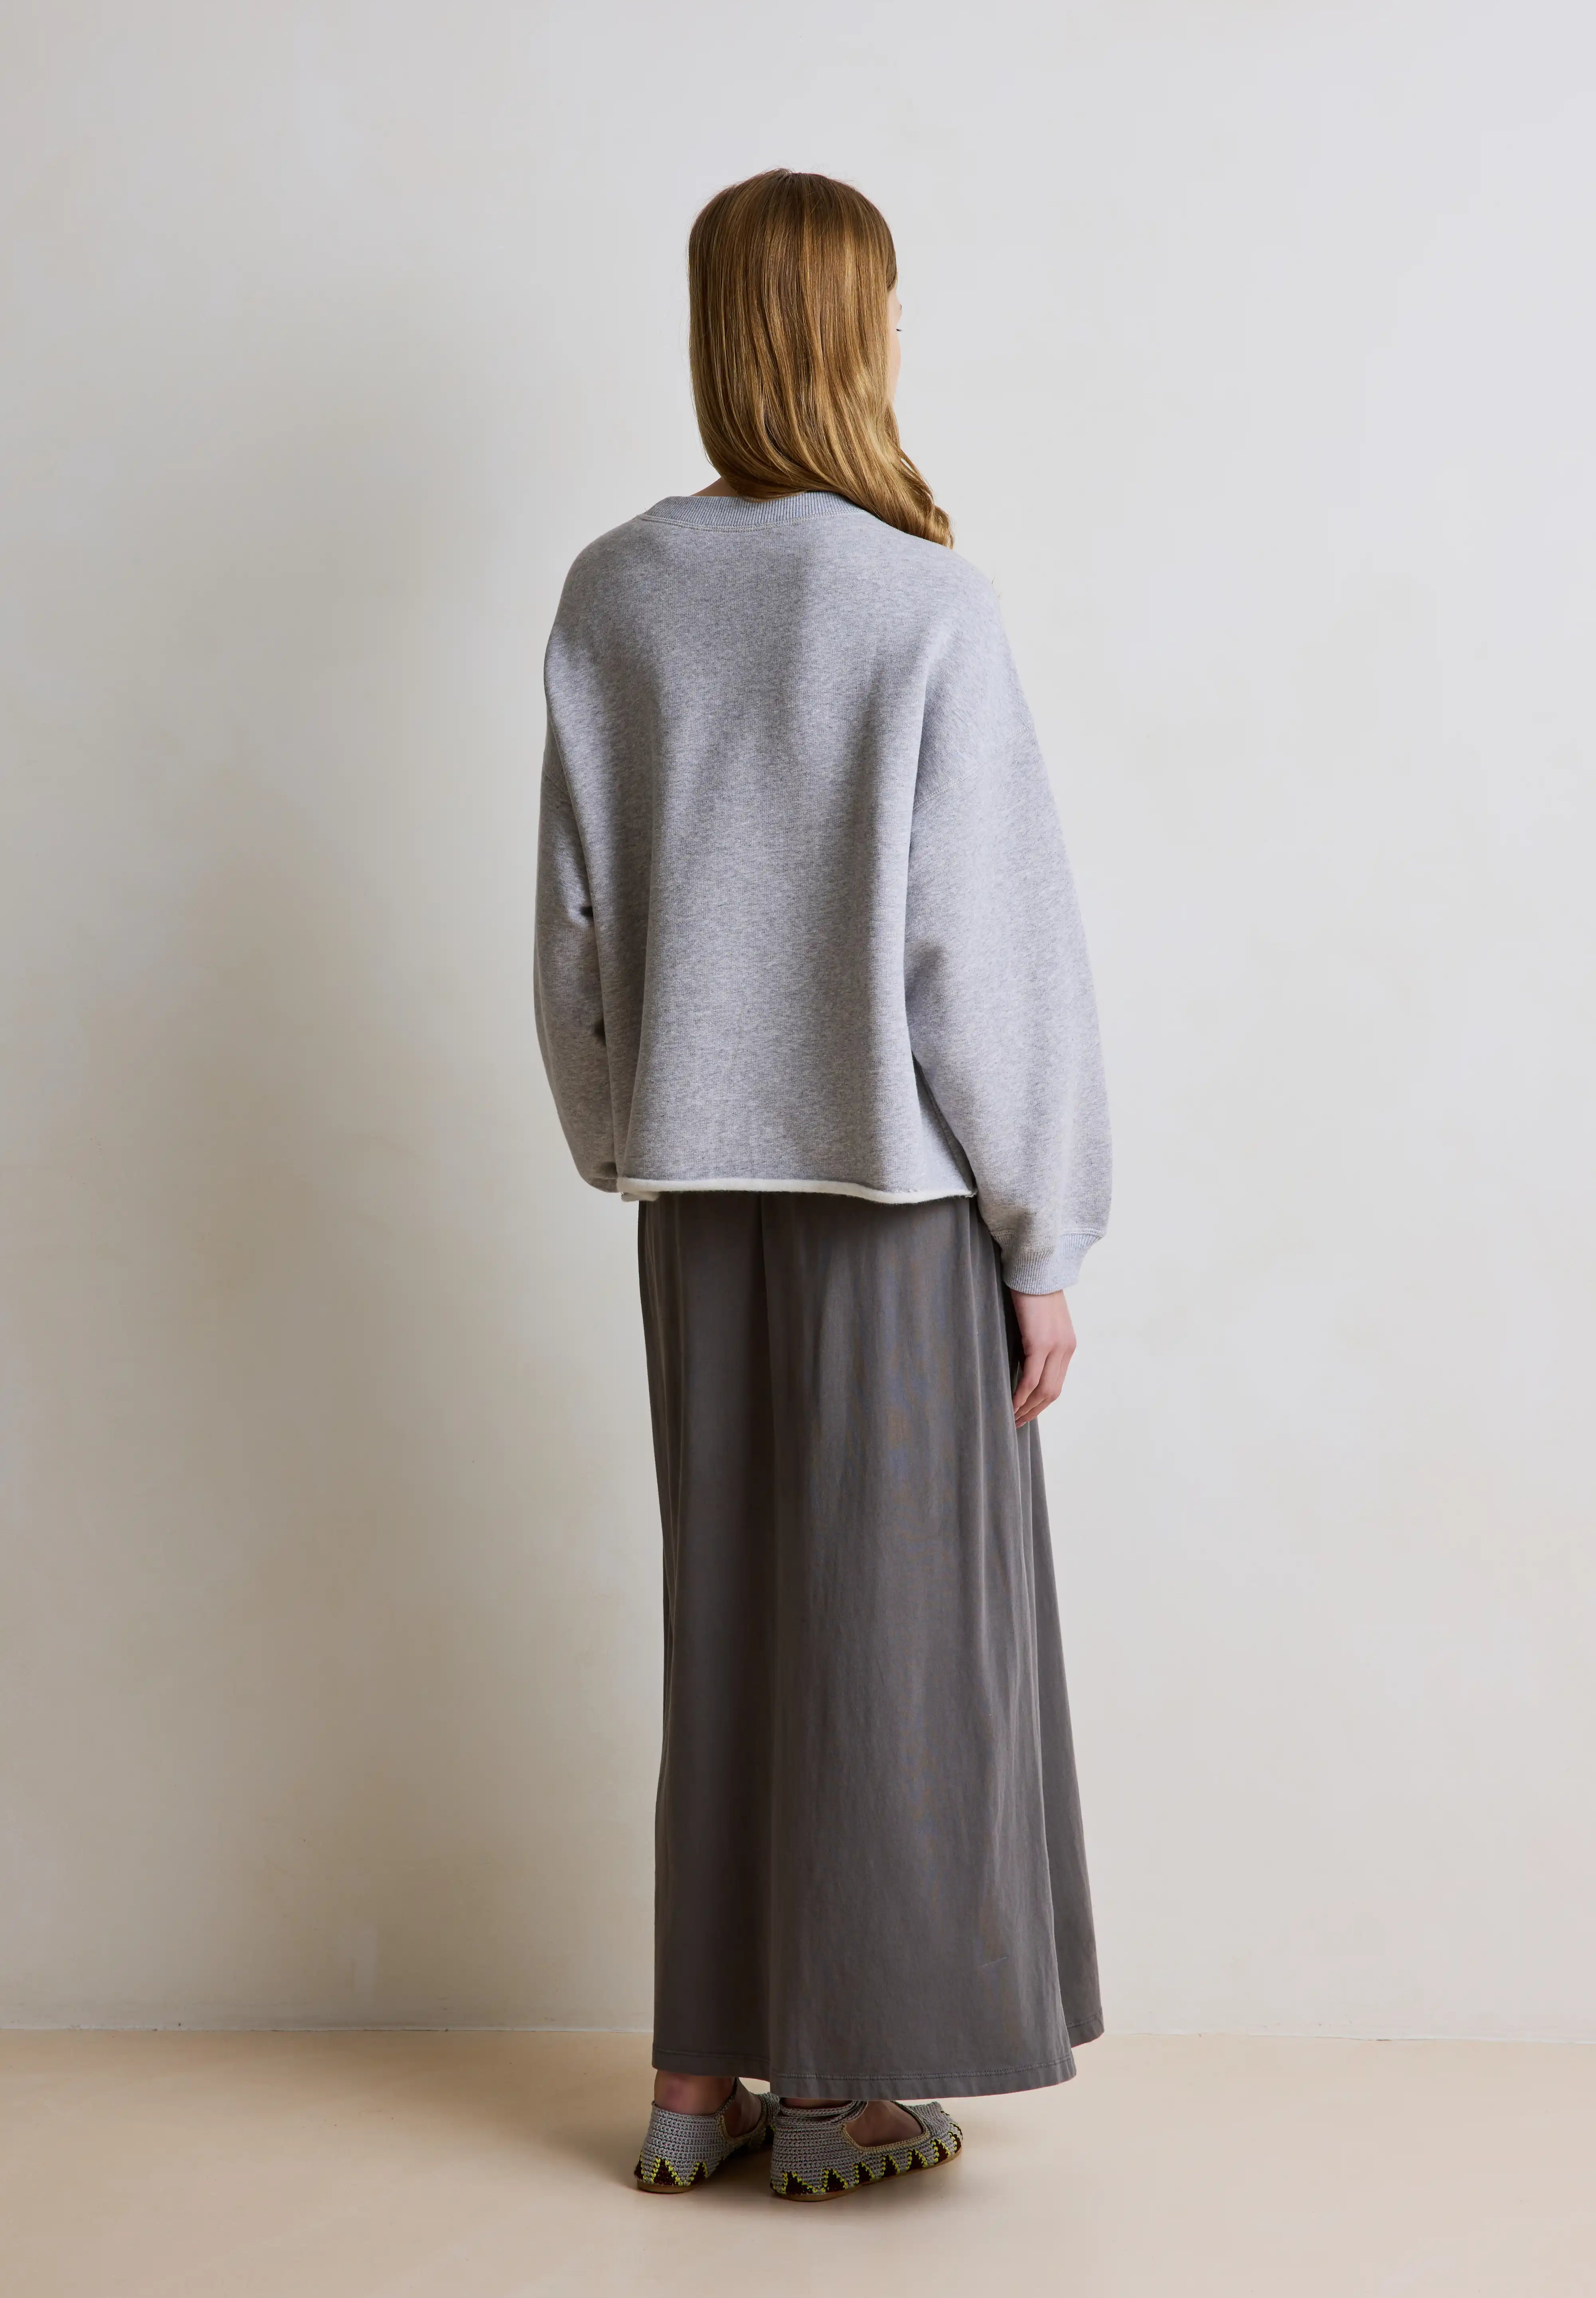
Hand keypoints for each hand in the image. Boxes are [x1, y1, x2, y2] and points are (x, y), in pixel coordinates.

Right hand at [1010, 1288, 1075, 1427]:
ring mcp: (1055, 1347)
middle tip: (1016, 1422)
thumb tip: (1020, 1366)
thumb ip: (1035, 1345)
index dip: (1041, 1403)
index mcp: (1067, 1345)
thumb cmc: (1030, 1292)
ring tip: (1011, 1418)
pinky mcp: (1040, 1343)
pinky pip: (1031, 1378)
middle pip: (1052, 1392)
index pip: (1056, 1383)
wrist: (1034, 1267)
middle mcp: (1066, 1349)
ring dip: (1027, 1408)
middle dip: (1034, 1411)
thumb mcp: (1038, 1323)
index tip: (1025, 1413)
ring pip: (1044, 1390)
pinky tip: (1010, 1404)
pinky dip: (1020, 1395)